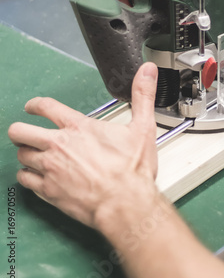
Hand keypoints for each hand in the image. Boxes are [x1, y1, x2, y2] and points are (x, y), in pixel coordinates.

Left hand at [8, 62, 158, 230]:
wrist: (125, 205)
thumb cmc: (132, 171)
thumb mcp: (142, 127)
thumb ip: (143, 96)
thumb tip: (147, 72)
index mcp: (78, 128)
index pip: (46, 107)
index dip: (35, 104)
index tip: (32, 106)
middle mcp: (59, 146)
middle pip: (20, 131)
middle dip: (21, 129)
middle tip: (26, 131)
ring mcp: (51, 169)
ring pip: (21, 155)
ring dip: (26, 153)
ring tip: (33, 153)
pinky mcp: (48, 190)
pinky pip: (24, 179)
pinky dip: (27, 176)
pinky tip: (35, 175)